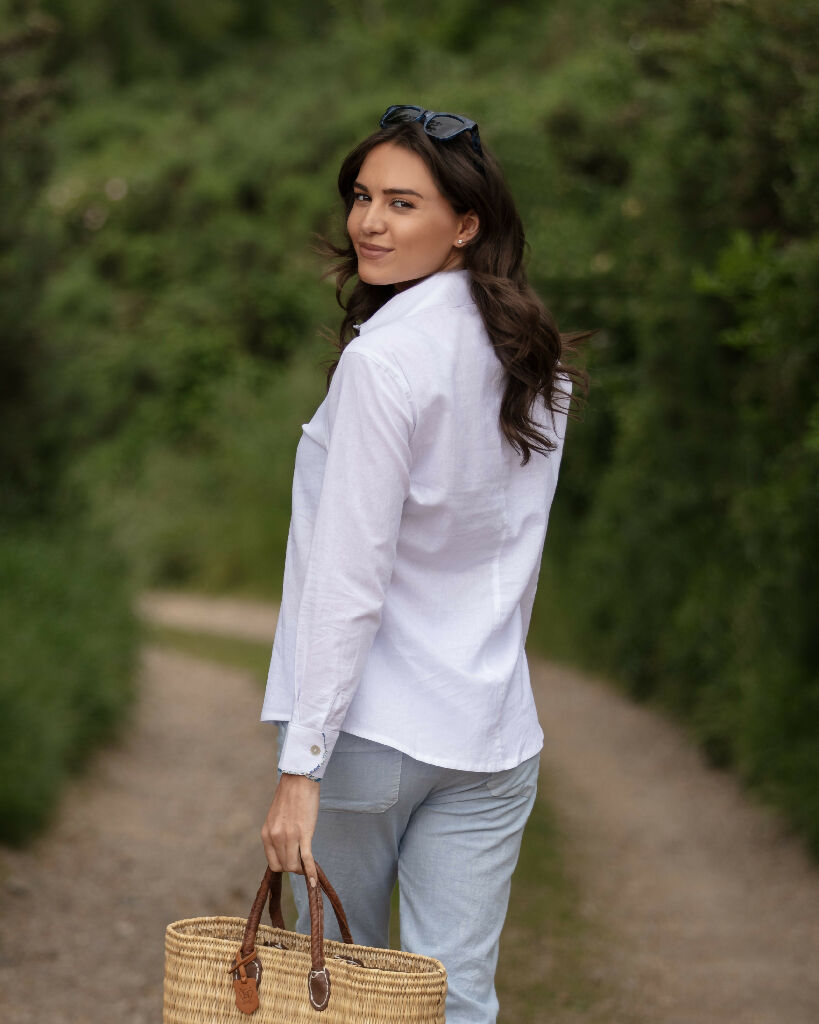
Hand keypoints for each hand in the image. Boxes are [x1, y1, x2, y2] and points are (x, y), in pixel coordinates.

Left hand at [261, 773, 319, 887]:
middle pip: (284, 867)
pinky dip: (310, 873)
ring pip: (294, 865)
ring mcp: (289, 837)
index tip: (292, 862)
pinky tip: (314, 883)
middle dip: (294, 868)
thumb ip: (277, 835)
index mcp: (266, 834)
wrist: (299, 780)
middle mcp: (275, 838)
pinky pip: (306, 860)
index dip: (284, 866)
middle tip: (302, 862)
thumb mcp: (276, 819)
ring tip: (308, 864)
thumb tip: (284, 850)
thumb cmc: (290, 797)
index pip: (273, 864)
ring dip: (302, 869)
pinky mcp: (304, 834)